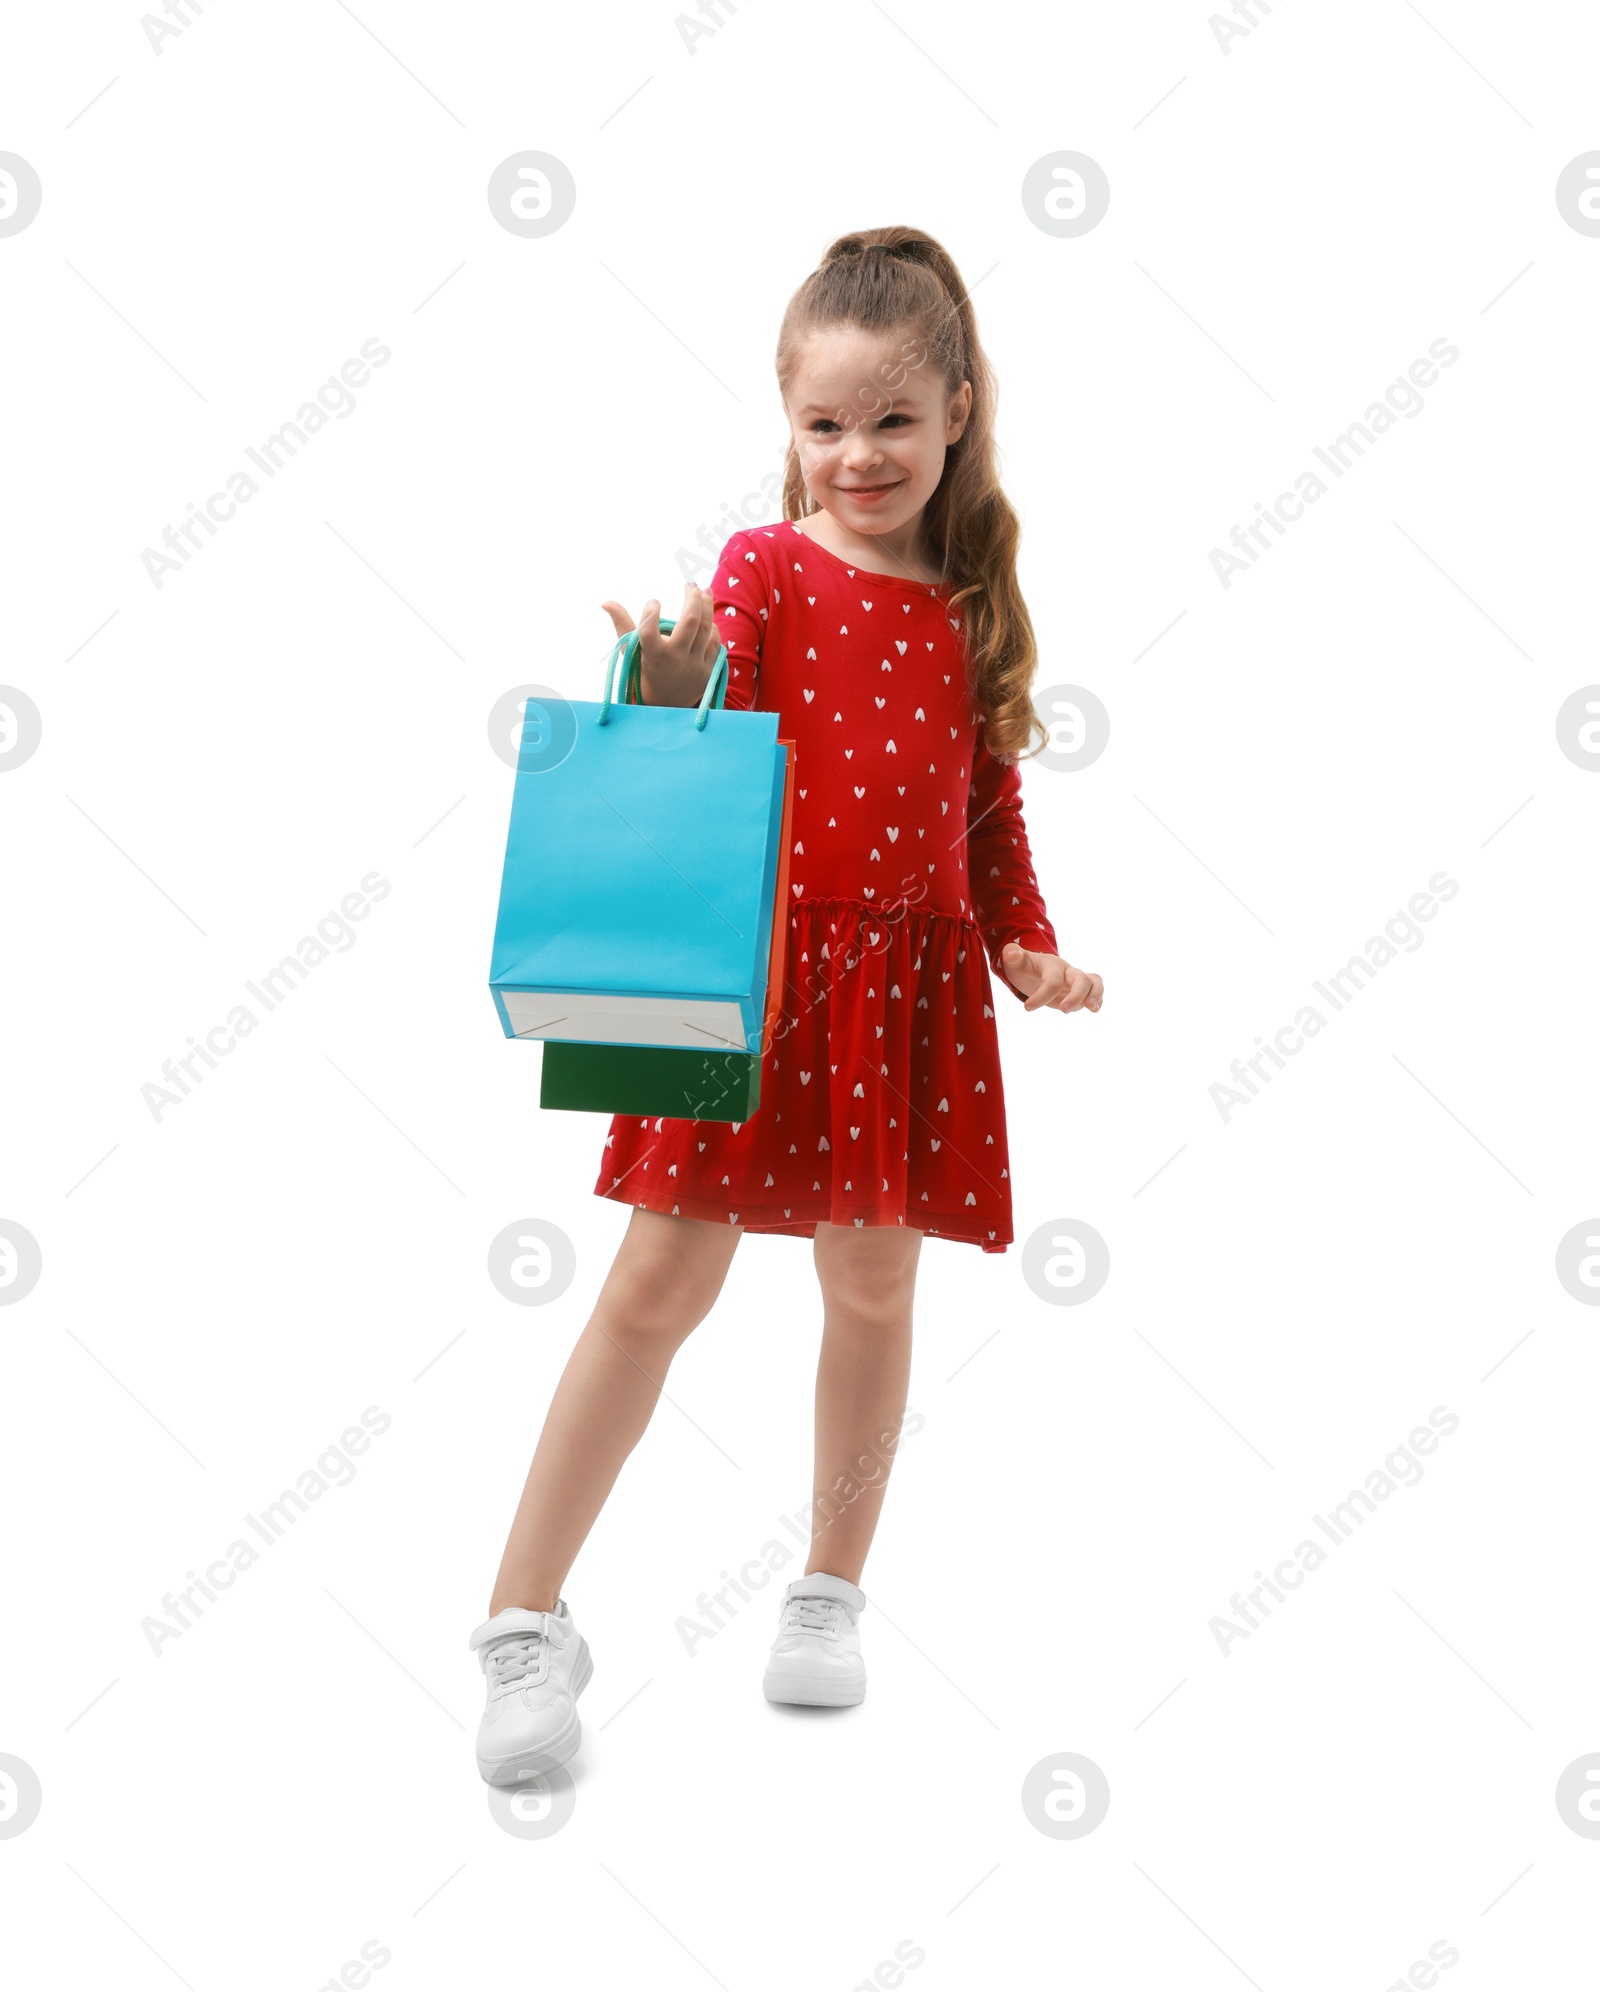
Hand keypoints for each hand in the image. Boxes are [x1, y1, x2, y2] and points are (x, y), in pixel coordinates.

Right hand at [600, 583, 723, 707]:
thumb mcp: (632, 652)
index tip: (653, 602)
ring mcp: (696, 666)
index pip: (649, 634)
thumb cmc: (646, 671)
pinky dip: (712, 627)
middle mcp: (676, 661)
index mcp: (653, 657)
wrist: (668, 706)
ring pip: (706, 628)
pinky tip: (707, 616)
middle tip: (690, 585)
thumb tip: (606, 602)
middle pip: (689, 623)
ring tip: (704, 591)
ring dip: (707, 606)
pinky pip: (715, 641)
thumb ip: (622, 625)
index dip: (650, 615)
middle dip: (692, 599)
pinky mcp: (710, 670)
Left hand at [1001, 943, 1102, 1014]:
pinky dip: (1098, 999)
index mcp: (1052, 965)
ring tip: (1092, 1009)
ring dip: (1096, 995)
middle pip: (1081, 979)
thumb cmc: (1024, 967)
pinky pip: (1095, 991)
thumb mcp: (1015, 962)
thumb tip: (1011, 954)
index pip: (1052, 981)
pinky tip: (1094, 1009)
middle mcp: (1067, 971)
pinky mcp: (1080, 991)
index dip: (1041, 995)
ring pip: (1094, 983)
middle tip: (1064, 1010)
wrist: (1033, 970)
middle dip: (1076, 995)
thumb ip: (1012, 957)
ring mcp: (1075, 981)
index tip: (1027, 1007)